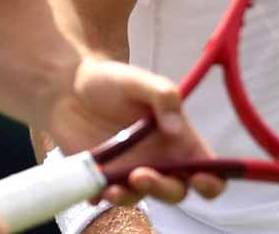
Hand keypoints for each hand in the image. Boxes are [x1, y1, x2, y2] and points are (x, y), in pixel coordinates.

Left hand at [40, 57, 225, 207]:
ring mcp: (131, 171)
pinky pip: (108, 197)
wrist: (66, 89)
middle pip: (176, 190)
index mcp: (177, 137)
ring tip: (112, 186)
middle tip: (141, 175)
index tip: (200, 178)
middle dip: (164, 189)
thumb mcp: (137, 80)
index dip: (212, 180)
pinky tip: (94, 186)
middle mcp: (159, 159)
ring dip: (130, 196)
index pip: (208, 167)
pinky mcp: (104, 178)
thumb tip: (177, 128)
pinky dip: (103, 197)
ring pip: (141, 197)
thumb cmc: (109, 81)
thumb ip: (162, 96)